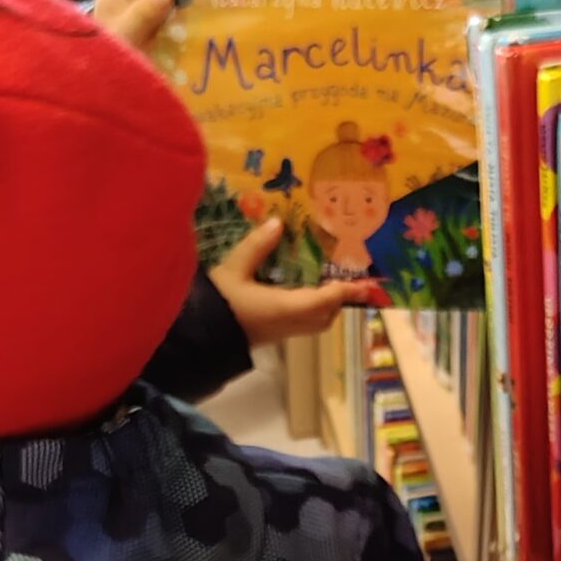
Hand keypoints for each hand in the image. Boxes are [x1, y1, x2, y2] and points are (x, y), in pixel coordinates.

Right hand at [209, 217, 385, 344]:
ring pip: (314, 324)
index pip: (323, 300)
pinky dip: (311, 310)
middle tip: (346, 280)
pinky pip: (301, 325)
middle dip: (338, 301)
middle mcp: (287, 323)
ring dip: (325, 307)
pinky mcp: (271, 336)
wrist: (196, 336)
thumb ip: (256, 246)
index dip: (344, 291)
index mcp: (283, 307)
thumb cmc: (215, 302)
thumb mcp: (232, 268)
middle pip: (324, 317)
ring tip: (326, 285)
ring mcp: (280, 333)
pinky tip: (300, 293)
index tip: (364, 284)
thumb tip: (278, 223)